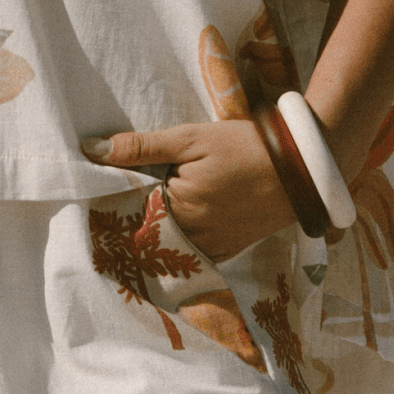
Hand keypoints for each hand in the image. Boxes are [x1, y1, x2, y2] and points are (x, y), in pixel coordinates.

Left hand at [80, 120, 297, 262]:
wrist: (303, 169)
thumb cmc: (245, 148)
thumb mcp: (191, 139)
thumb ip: (141, 147)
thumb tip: (91, 151)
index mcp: (178, 209)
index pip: (128, 212)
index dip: (113, 201)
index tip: (99, 192)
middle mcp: (192, 238)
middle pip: (146, 234)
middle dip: (130, 220)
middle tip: (113, 203)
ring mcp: (211, 249)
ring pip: (167, 247)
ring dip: (152, 234)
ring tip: (139, 214)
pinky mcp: (227, 252)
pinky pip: (191, 255)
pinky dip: (177, 243)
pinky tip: (170, 226)